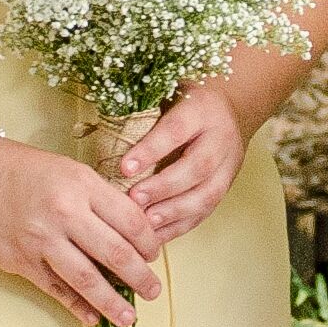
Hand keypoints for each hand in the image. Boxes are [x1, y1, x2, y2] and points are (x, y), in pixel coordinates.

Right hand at [0, 141, 163, 326]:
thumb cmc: (26, 171)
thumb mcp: (70, 171)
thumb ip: (100, 198)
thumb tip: (133, 233)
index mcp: (82, 186)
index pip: (130, 220)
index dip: (149, 242)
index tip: (154, 254)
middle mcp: (65, 214)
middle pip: (115, 253)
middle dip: (140, 277)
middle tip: (153, 291)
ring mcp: (42, 241)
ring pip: (87, 279)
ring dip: (113, 302)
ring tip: (130, 317)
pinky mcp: (22, 262)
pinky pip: (56, 290)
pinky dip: (77, 306)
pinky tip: (92, 317)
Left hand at [115, 84, 247, 244]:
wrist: (227, 108)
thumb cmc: (184, 101)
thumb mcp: (166, 92)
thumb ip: (141, 110)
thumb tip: (99, 131)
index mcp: (202, 110)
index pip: (176, 130)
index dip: (151, 150)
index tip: (124, 167)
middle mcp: (220, 138)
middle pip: (197, 167)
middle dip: (164, 187)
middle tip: (134, 200)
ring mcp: (228, 165)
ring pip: (207, 194)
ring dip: (174, 212)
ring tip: (146, 223)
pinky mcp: (226, 186)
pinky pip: (206, 211)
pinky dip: (180, 225)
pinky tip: (157, 234)